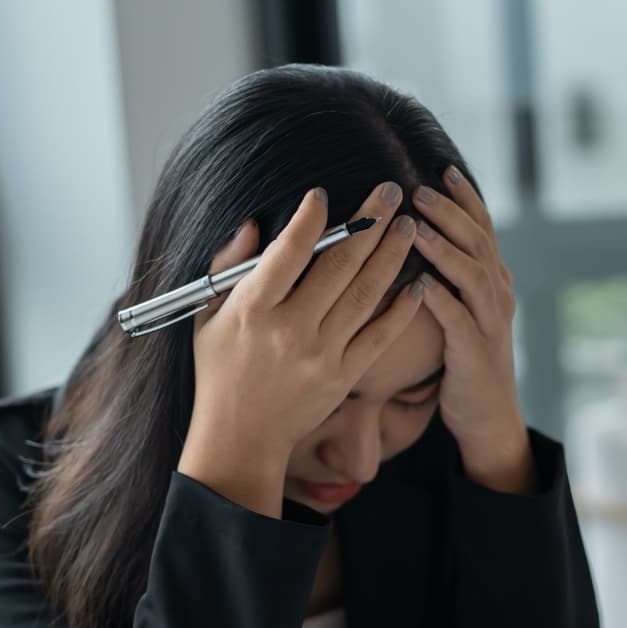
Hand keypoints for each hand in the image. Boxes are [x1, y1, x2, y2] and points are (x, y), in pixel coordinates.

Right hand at [177, 183, 424, 515]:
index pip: (287, 254)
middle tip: (390, 189)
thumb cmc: (220, 371)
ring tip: (408, 225)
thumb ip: (228, 267)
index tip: (324, 194)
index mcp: (252, 310)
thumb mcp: (207, 316)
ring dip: (391, 256)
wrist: (240, 437)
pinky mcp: (343, 377)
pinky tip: (419, 283)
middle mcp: (290, 330)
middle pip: (337, 267)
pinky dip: (401, 309)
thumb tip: (255, 224)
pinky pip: (379, 337)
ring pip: (365, 295)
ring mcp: (320, 355)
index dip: (309, 221)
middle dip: (367, 223)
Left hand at [411, 168, 535, 494]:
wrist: (487, 417)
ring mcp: (490, 324)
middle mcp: (497, 296)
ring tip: (415, 227)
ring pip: (472, 274)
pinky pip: (458, 319)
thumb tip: (423, 239)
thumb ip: (454, 278)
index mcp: (494, 283)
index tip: (443, 170)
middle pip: (477, 242)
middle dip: (449, 213)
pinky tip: (420, 282)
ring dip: (444, 248)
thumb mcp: (464, 312)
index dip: (466, 199)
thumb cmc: (464, 362)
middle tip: (419, 190)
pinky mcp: (475, 352)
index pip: (483, 230)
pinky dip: (440, 299)